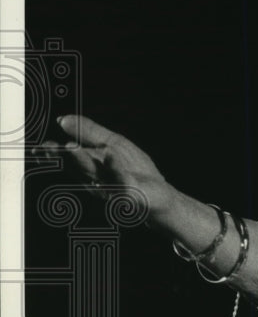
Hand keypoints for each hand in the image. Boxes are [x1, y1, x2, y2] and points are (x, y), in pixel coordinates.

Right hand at [31, 114, 175, 220]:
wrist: (159, 197)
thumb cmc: (134, 170)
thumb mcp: (113, 144)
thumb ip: (89, 132)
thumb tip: (62, 119)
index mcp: (91, 166)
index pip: (69, 159)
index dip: (54, 154)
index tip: (39, 148)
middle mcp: (98, 177)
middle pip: (78, 165)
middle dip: (65, 155)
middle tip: (53, 146)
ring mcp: (113, 186)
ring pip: (95, 172)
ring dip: (83, 160)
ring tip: (72, 147)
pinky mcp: (131, 192)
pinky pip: (122, 180)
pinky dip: (116, 168)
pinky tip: (111, 156)